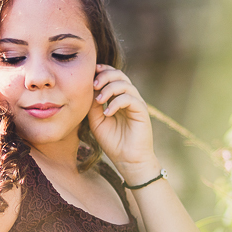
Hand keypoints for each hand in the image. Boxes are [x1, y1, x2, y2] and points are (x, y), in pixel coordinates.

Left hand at [89, 65, 156, 179]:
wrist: (127, 160)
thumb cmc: (112, 142)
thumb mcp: (96, 121)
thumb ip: (93, 105)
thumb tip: (89, 89)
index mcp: (118, 98)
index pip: (113, 77)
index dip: (103, 71)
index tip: (91, 73)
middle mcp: (129, 98)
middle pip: (120, 76)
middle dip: (105, 76)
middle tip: (93, 85)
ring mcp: (136, 104)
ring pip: (125, 84)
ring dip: (109, 89)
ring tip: (99, 100)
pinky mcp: (142, 111)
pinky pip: (130, 98)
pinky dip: (116, 103)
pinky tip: (107, 113)